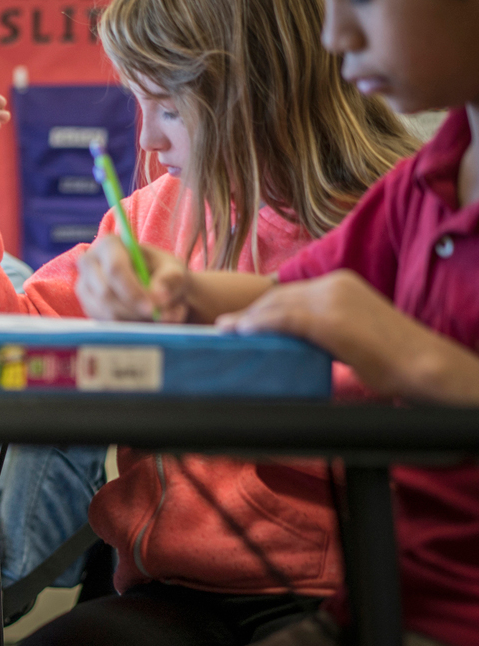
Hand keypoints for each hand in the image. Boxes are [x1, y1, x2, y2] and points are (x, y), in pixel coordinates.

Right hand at [75, 236, 189, 322]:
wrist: (155, 287)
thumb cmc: (163, 273)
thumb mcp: (175, 271)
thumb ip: (171, 279)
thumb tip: (158, 294)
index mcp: (109, 245)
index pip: (115, 269)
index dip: (133, 291)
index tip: (154, 308)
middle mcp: (89, 262)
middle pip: (106, 293)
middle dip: (134, 310)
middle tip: (158, 318)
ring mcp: (84, 285)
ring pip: (105, 311)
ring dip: (134, 320)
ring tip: (158, 317)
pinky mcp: (87, 306)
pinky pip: (105, 323)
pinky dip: (127, 327)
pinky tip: (144, 320)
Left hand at [219, 270, 478, 404]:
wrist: (421, 363)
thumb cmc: (392, 357)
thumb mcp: (353, 330)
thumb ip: (325, 326)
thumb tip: (298, 340)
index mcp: (341, 283)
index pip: (292, 292)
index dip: (265, 306)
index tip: (244, 319)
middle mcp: (334, 284)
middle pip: (280, 296)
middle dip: (251, 312)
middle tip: (226, 325)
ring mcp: (331, 299)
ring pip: (277, 305)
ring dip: (247, 319)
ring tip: (225, 330)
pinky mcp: (328, 318)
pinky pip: (283, 319)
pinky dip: (257, 324)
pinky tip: (240, 332)